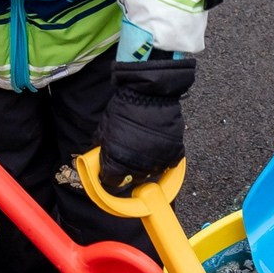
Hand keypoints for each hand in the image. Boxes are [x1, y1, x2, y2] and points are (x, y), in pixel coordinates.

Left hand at [96, 58, 195, 193]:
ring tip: (144, 148)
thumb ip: (102, 146)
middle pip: (133, 179)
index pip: (112, 181)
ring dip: (146, 165)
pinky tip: (157, 146)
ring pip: (151, 173)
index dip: (111, 175)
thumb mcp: (105, 126)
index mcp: (118, 159)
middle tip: (128, 156)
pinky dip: (163, 158)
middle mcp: (138, 165)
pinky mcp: (174, 152)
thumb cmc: (125, 106)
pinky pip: (169, 164)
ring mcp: (158, 160)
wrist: (150, 92)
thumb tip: (99, 156)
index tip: (112, 169)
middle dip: (129, 170)